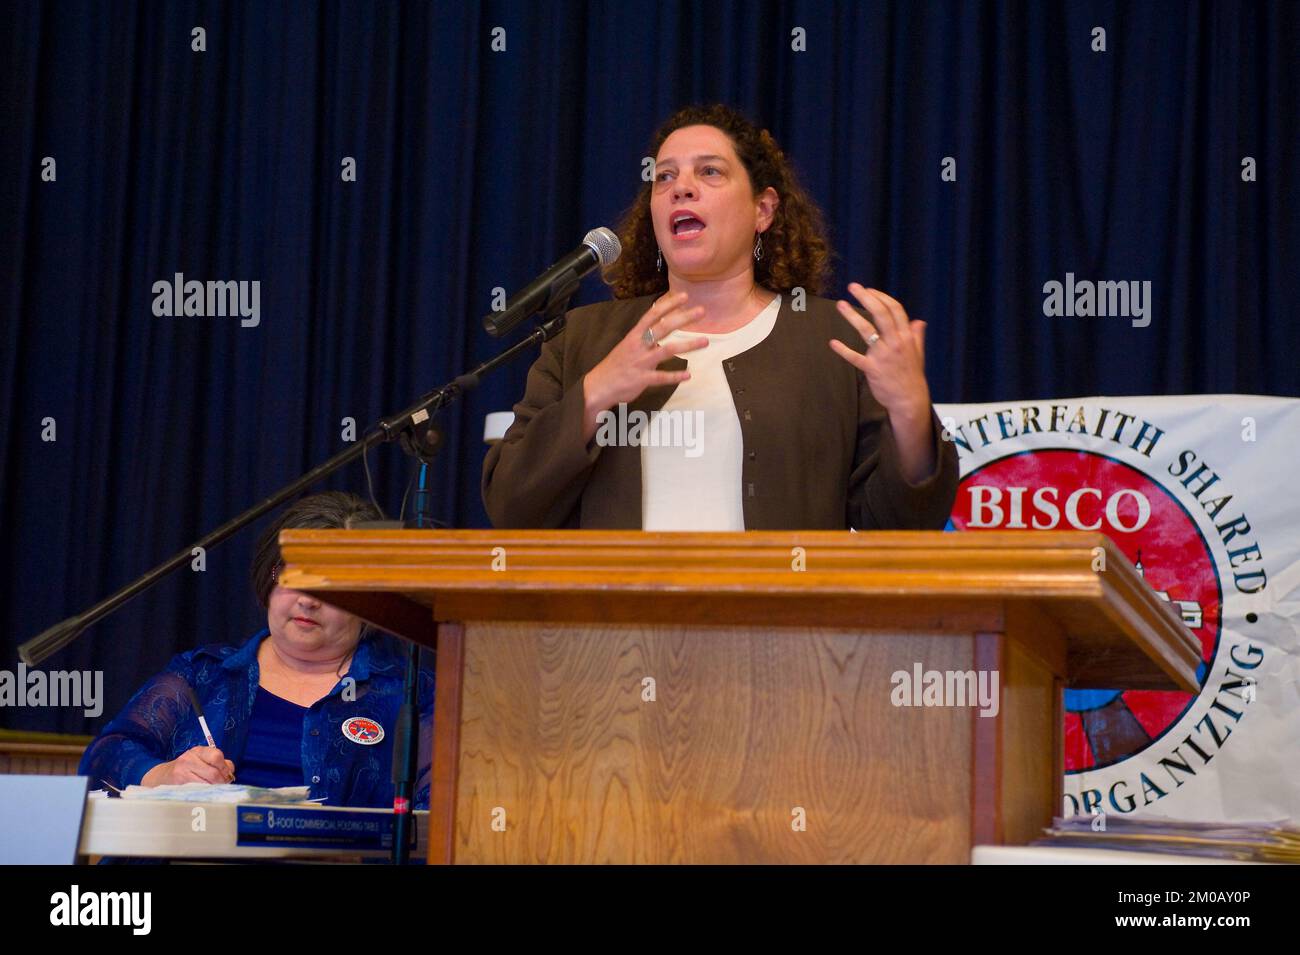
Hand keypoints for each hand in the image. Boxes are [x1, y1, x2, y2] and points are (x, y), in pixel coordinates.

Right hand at [141, 746, 235, 785]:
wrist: (163, 776)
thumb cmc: (189, 768)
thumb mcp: (202, 760)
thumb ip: (219, 763)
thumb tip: (230, 772)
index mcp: (198, 751)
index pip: (217, 756)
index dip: (225, 768)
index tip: (226, 775)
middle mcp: (189, 759)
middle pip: (214, 773)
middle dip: (221, 782)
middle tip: (221, 785)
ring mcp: (182, 773)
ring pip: (207, 784)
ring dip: (214, 789)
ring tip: (212, 789)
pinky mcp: (178, 785)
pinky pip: (198, 791)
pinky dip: (205, 794)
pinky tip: (204, 793)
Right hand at [581, 291, 709, 441]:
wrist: (598, 386)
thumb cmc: (616, 365)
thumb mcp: (628, 346)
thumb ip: (644, 337)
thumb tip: (660, 327)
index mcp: (634, 335)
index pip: (653, 315)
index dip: (669, 304)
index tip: (684, 296)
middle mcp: (639, 345)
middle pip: (664, 327)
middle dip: (683, 318)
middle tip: (702, 311)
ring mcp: (641, 362)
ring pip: (668, 350)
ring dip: (688, 345)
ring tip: (705, 341)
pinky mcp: (642, 379)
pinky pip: (662, 377)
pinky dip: (676, 376)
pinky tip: (688, 375)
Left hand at [829, 283, 930, 418]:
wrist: (909, 399)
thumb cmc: (912, 375)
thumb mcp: (918, 353)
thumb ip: (916, 336)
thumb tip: (919, 321)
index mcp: (906, 337)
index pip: (895, 310)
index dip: (881, 297)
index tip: (869, 289)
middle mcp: (895, 343)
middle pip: (881, 314)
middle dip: (867, 298)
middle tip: (853, 287)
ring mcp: (883, 356)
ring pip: (867, 330)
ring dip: (852, 316)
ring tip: (841, 304)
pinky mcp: (872, 369)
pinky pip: (855, 358)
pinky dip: (843, 350)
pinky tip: (833, 343)